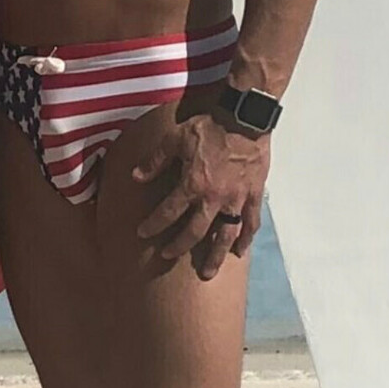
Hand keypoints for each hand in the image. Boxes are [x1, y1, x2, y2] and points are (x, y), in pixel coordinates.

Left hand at [133, 107, 270, 280]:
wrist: (245, 116)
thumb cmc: (210, 125)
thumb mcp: (175, 138)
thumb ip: (155, 160)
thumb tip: (136, 177)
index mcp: (192, 184)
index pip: (168, 212)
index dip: (153, 225)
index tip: (142, 234)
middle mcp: (213, 198)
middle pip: (194, 231)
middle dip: (179, 246)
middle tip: (168, 256)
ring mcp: (235, 198)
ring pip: (225, 235)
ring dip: (215, 255)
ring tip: (208, 272)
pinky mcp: (253, 194)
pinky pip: (251, 222)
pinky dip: (245, 237)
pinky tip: (240, 250)